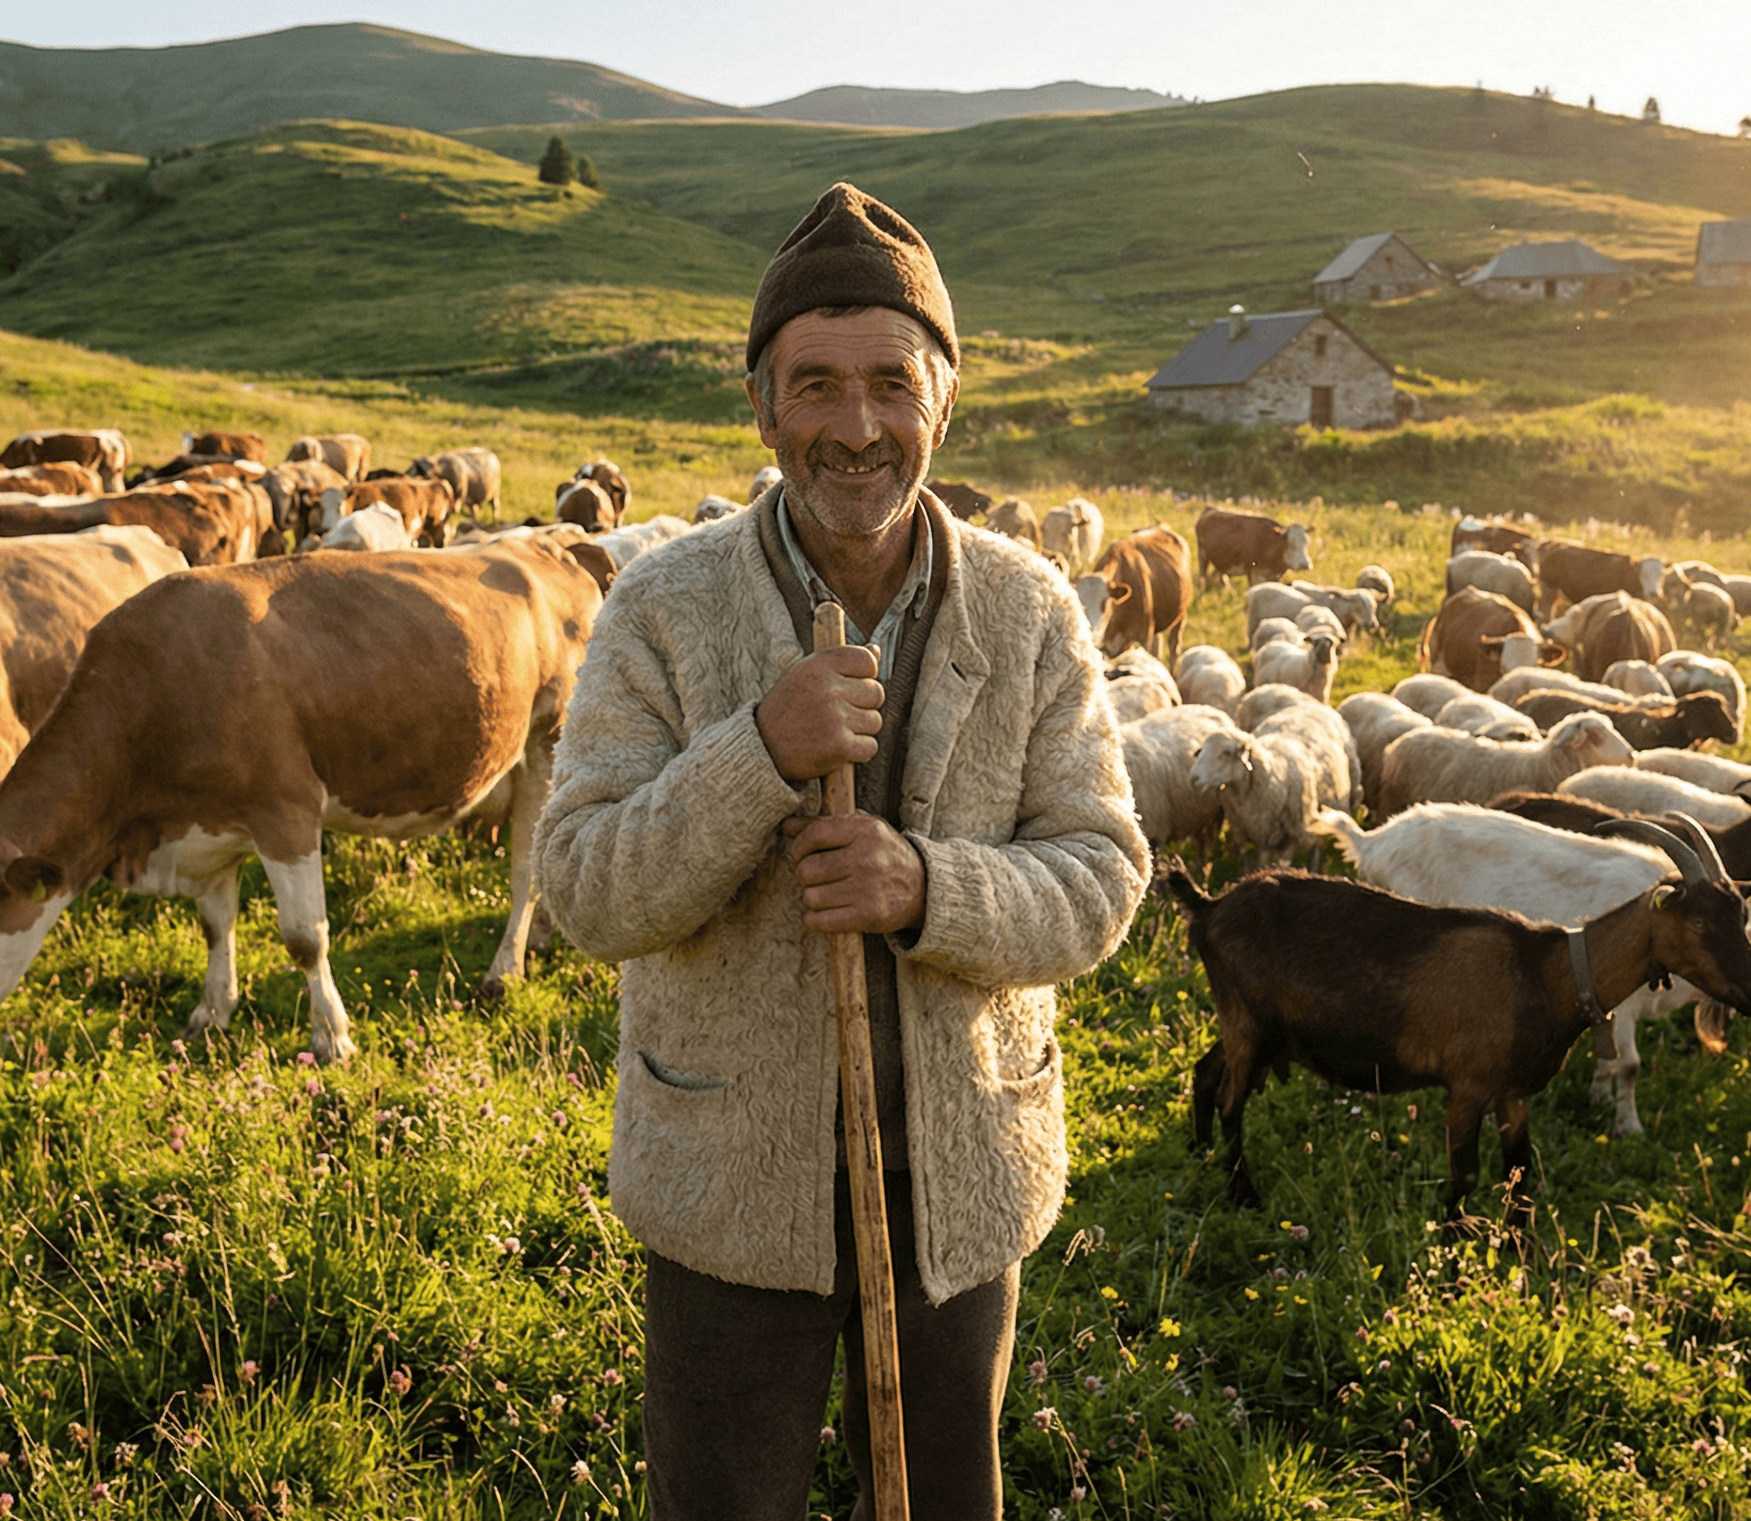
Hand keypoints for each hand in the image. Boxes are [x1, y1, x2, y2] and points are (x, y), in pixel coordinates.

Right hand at [757, 646, 882, 781]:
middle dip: (863, 706)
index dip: (865, 676)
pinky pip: (870, 746)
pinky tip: (838, 748)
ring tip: (834, 731)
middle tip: (839, 714)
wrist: (762, 747)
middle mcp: (827, 688)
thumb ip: (841, 662)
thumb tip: (876, 650)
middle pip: (876, 693)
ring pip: (875, 721)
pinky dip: (858, 751)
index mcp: (818, 665)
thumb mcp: (806, 674)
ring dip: (860, 730)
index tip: (849, 687)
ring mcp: (834, 717)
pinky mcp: (839, 745)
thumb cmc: (788, 707)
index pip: (867, 661)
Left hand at [782, 812, 924, 934]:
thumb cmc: (884, 855)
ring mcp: (869, 888)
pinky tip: (826, 912)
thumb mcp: (861, 831)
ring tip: (828, 894)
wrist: (923, 888)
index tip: (801, 855)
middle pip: (806, 870)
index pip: (813, 835)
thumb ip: (823, 825)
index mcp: (866, 830)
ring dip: (813, 899)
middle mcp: (868, 857)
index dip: (798, 847)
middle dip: (805, 876)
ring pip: (810, 897)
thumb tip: (786, 825)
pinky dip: (815, 920)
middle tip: (819, 877)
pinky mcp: (869, 916)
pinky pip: (819, 921)